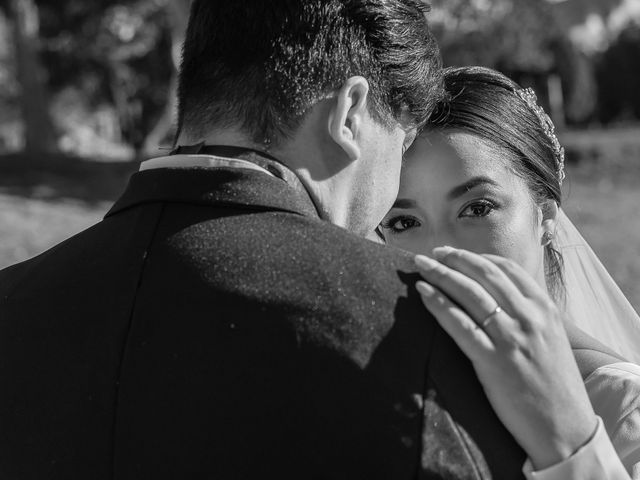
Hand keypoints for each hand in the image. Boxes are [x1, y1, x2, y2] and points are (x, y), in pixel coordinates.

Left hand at [414, 247, 597, 469]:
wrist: (566, 428)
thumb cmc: (554, 384)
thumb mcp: (551, 338)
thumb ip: (528, 314)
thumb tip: (495, 295)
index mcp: (545, 308)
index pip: (506, 269)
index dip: (476, 257)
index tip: (455, 254)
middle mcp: (529, 317)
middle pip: (484, 274)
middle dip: (454, 259)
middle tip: (431, 254)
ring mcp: (511, 338)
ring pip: (469, 293)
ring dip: (440, 274)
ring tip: (420, 266)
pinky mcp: (493, 360)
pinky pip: (459, 324)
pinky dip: (438, 304)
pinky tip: (423, 292)